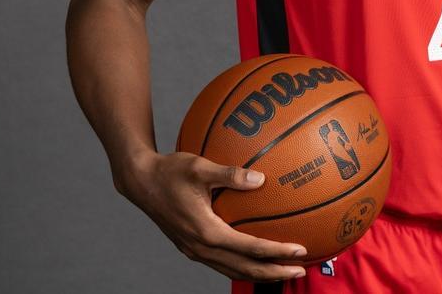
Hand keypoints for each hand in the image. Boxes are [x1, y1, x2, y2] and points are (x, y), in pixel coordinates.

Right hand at [116, 151, 307, 281]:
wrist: (140, 182)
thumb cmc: (169, 171)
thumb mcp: (200, 167)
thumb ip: (230, 174)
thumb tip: (261, 179)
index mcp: (206, 232)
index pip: (250, 248)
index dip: (277, 252)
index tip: (300, 251)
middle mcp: (201, 248)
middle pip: (244, 269)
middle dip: (274, 273)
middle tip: (302, 270)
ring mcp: (195, 250)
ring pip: (233, 271)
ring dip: (260, 273)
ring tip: (283, 270)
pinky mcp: (191, 247)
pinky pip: (223, 264)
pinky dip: (243, 265)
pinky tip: (255, 257)